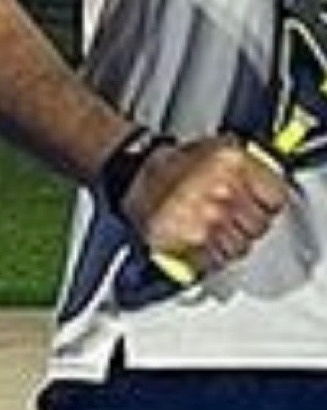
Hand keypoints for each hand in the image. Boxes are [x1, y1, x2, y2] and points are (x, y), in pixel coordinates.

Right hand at [121, 136, 287, 281]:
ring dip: (229, 243)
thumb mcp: (217, 149)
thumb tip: (272, 178)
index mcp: (233, 164)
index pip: (275, 198)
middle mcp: (224, 192)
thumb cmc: (173, 165)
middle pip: (259, 226)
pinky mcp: (193, 244)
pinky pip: (217, 260)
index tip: (260, 205)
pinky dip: (211, 256)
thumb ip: (249, 166)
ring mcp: (210, 220)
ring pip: (240, 247)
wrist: (133, 176)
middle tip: (231, 217)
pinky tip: (202, 240)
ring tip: (213, 228)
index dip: (267, 204)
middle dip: (246, 225)